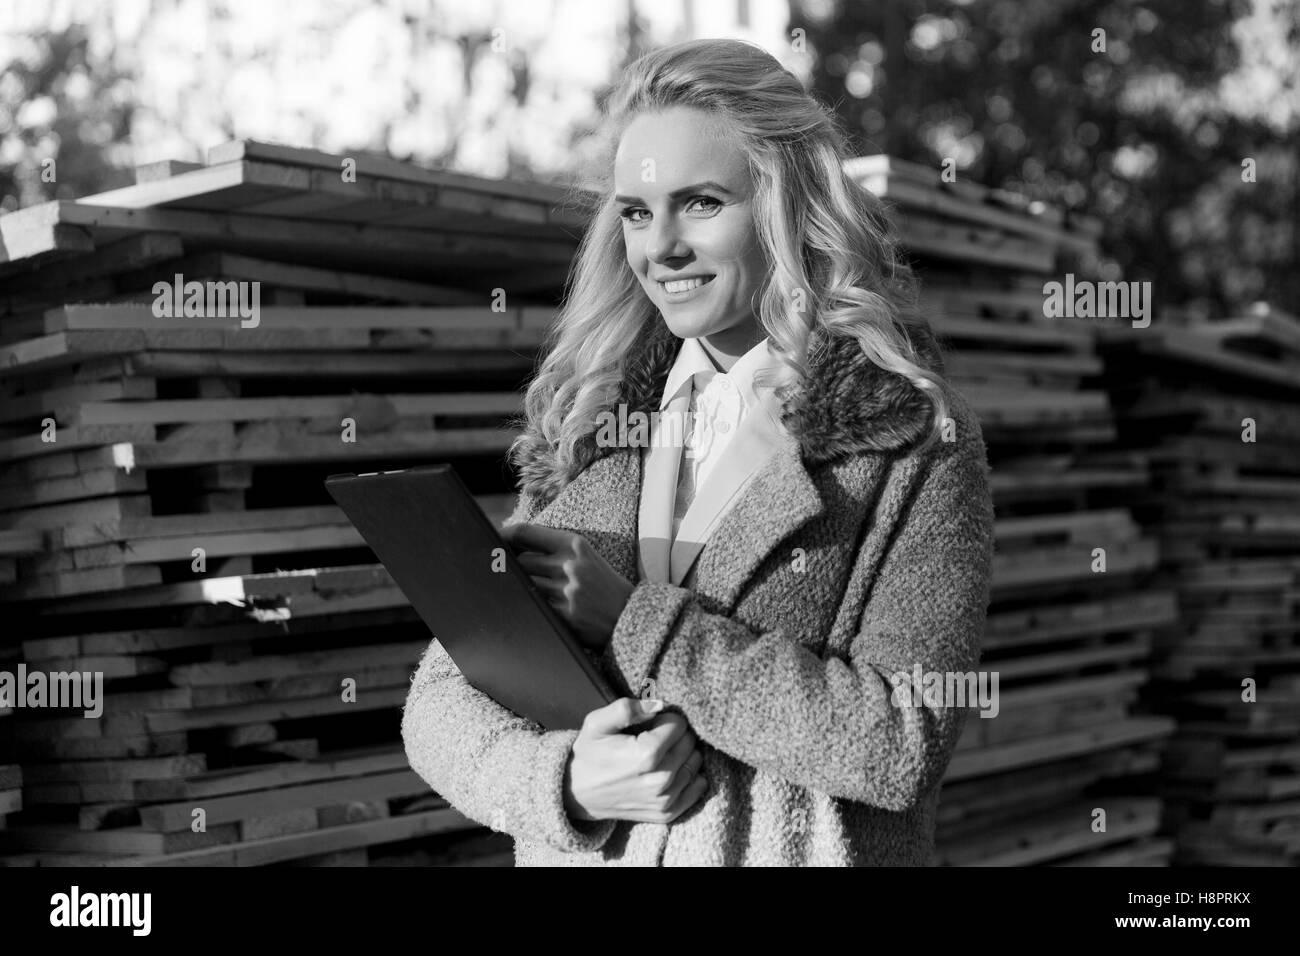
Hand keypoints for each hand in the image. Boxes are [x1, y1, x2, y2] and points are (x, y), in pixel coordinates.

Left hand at [501, 523, 634, 650]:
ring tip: (525, 592)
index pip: (525, 533)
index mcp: (573, 544)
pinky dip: (531, 606)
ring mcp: (566, 590)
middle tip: (506, 572)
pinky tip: (533, 608)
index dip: (502, 536)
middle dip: (513, 568)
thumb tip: (508, 547)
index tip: (490, 540)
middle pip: (520, 561)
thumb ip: (552, 549)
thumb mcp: (584, 557)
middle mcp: (569, 564)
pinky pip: (534, 606)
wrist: (630, 616)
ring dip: (523, 589)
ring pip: (525, 584)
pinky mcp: (563, 615)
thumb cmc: (602, 584)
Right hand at [563, 698, 708, 824]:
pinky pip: (697, 788)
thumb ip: (627, 708)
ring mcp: (665, 799)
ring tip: (660, 755)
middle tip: (654, 739)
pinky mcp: (667, 813)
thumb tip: (659, 705)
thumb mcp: (597, 723)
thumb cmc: (587, 754)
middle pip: (690, 743)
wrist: (575, 794)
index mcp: (646, 754)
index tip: (649, 725)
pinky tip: (671, 770)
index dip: (664, 719)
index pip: (679, 724)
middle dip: (675, 736)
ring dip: (683, 755)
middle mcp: (660, 779)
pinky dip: (690, 776)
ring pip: (695, 763)